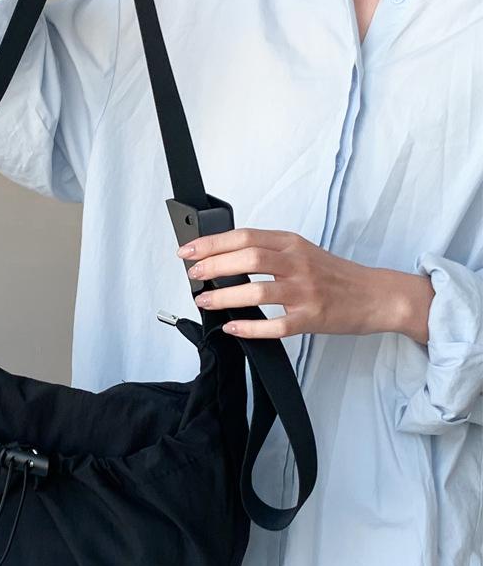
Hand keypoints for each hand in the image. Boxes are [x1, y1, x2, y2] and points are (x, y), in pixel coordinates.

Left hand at [178, 229, 434, 343]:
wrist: (376, 295)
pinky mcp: (311, 319)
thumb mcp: (302, 251)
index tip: (188, 251)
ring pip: (258, 291)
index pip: (245, 237)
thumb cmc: (334, 275)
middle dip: (214, 266)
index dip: (213, 243)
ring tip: (205, 301)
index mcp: (292, 244)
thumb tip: (223, 258)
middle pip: (249, 259)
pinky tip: (232, 327)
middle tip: (193, 276)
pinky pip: (275, 326)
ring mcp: (305, 292)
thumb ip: (269, 251)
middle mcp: (298, 264)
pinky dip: (249, 328)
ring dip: (225, 297)